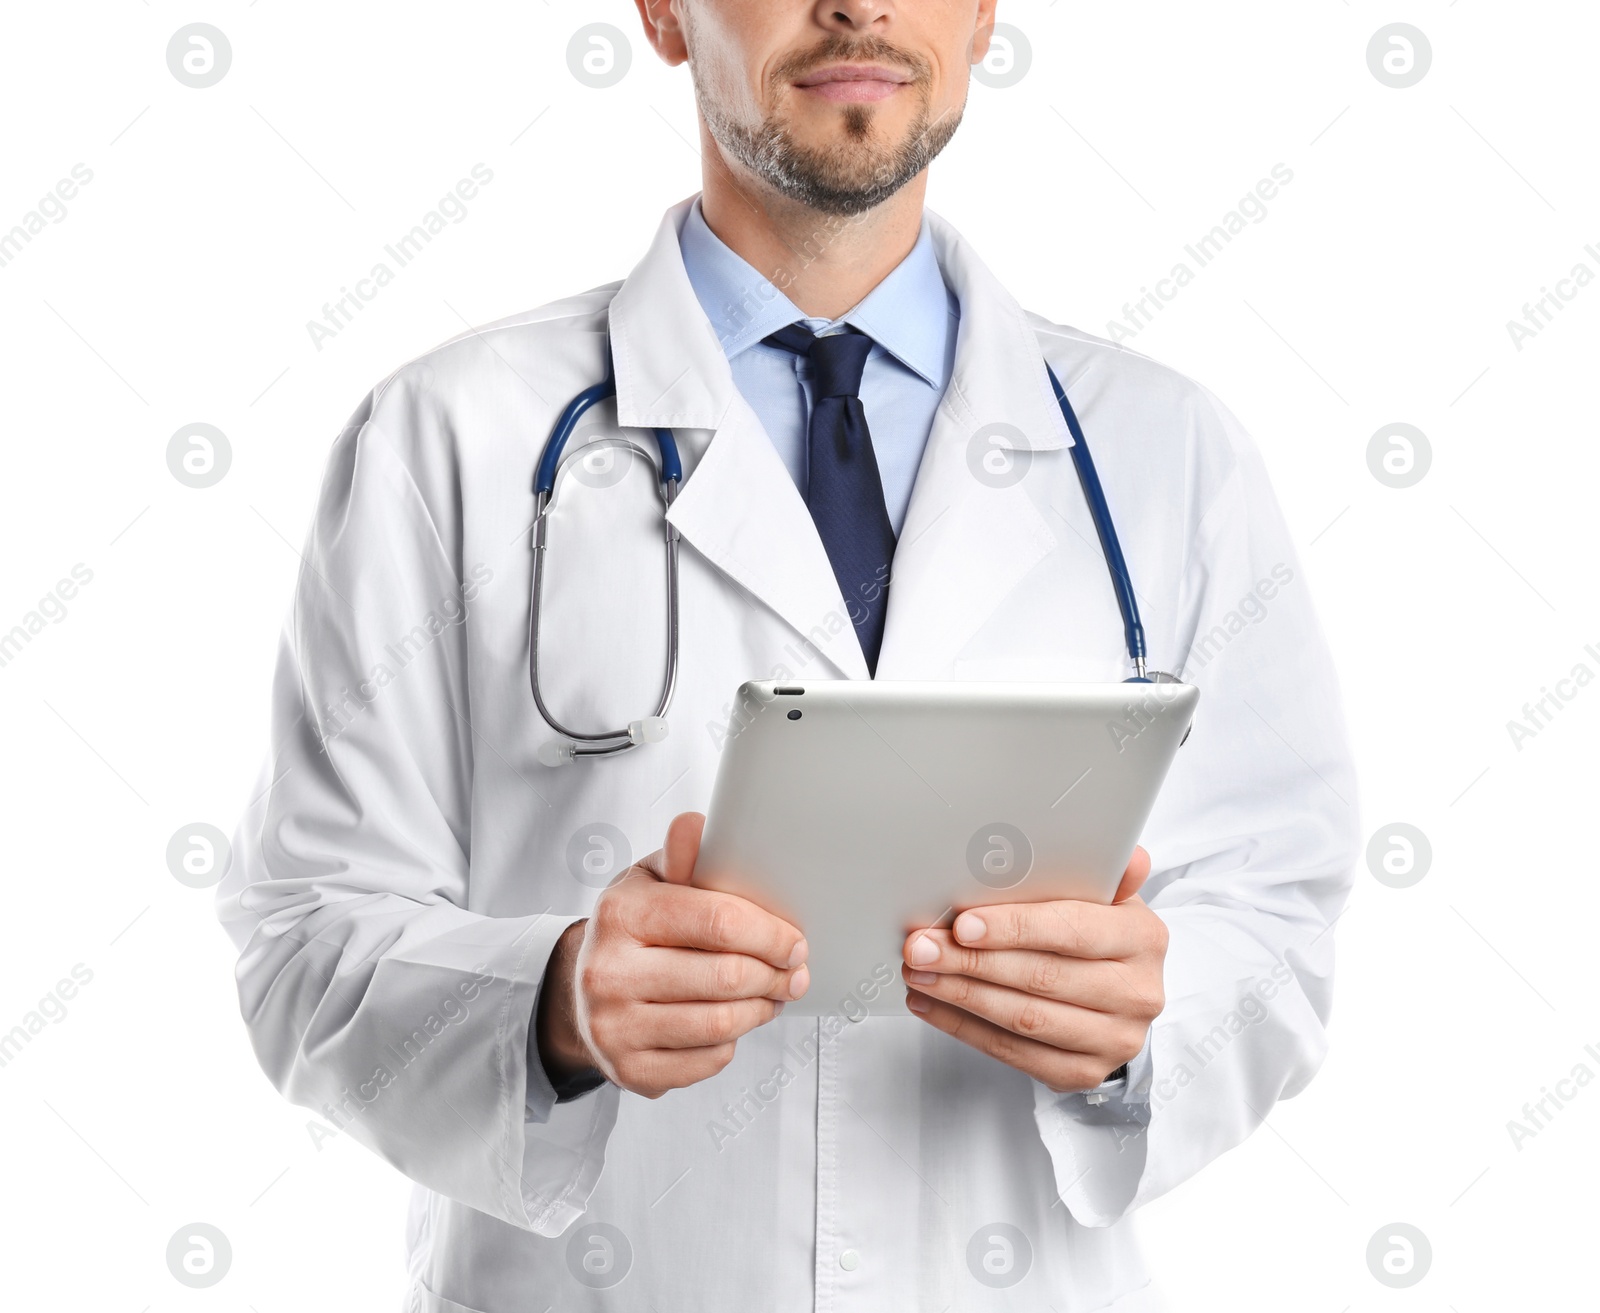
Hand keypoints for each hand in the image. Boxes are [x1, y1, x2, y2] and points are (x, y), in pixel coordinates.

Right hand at [537, 812, 809, 1098]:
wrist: (582, 987)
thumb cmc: (633, 928)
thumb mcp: (650, 881)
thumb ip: (681, 856)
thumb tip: (696, 826)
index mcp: (620, 914)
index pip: (718, 922)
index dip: (770, 933)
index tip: (795, 941)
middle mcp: (609, 972)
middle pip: (726, 977)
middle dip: (774, 975)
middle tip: (792, 972)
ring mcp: (614, 1027)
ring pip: (722, 1024)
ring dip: (761, 1009)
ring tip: (771, 995)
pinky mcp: (628, 1070)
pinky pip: (707, 1060)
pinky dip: (732, 1041)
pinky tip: (732, 1022)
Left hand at [900, 847, 1164, 1093]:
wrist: (1121, 999)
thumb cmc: (1098, 934)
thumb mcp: (1105, 895)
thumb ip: (1100, 872)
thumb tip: (1128, 853)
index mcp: (1143, 938)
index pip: (1073, 931)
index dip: (1015, 927)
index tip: (963, 924)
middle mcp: (1137, 993)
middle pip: (1041, 978)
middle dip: (971, 961)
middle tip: (921, 946)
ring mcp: (1114, 1039)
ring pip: (1024, 1019)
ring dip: (960, 995)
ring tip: (919, 971)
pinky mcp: (1083, 1073)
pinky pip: (1014, 1053)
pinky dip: (964, 1028)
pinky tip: (932, 1004)